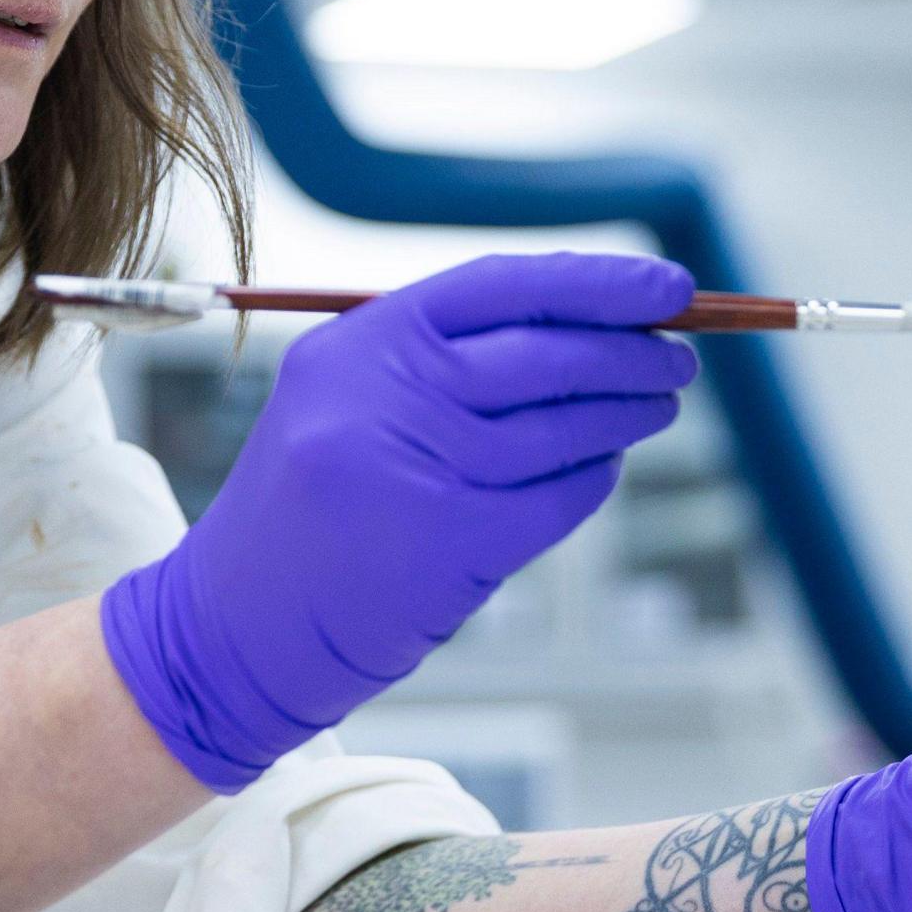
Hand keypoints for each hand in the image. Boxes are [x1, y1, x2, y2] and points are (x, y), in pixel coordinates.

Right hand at [101, 252, 697, 790]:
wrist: (232, 629)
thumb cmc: (306, 508)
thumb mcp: (342, 401)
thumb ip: (440, 359)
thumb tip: (586, 322)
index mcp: (356, 344)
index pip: (501, 287)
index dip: (596, 282)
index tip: (668, 286)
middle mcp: (383, 398)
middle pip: (545, 356)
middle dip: (629, 352)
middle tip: (679, 356)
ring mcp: (418, 473)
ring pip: (563, 429)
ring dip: (626, 414)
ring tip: (658, 405)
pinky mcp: (451, 547)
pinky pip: (558, 500)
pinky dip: (593, 481)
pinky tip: (603, 469)